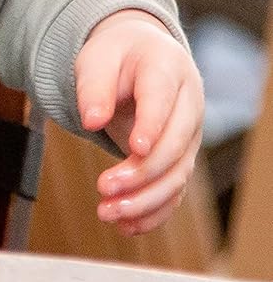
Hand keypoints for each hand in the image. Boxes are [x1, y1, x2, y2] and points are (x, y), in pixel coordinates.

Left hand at [75, 9, 203, 235]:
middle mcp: (188, 106)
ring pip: (177, 175)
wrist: (141, 55)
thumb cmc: (117, 55)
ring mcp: (188, 135)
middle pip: (175, 146)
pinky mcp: (180, 158)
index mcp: (167, 70)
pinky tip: (127, 227)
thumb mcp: (97, 58)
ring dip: (145, 200)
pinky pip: (173, 190)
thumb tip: (92, 121)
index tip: (134, 149)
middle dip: (142, 172)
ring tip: (107, 214)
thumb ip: (95, 87)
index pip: (163, 102)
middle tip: (103, 188)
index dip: (152, 126)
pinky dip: (154, 211)